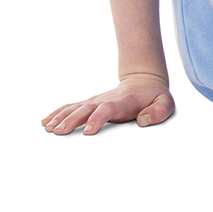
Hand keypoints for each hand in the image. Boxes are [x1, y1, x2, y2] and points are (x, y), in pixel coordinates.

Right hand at [41, 73, 173, 134]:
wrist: (144, 80)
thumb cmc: (154, 95)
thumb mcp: (165, 102)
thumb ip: (159, 111)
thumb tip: (143, 120)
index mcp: (123, 102)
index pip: (108, 109)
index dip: (97, 119)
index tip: (88, 131)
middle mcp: (106, 100)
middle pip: (86, 108)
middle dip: (72, 120)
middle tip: (59, 131)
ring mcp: (97, 100)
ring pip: (76, 107)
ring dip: (62, 117)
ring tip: (49, 127)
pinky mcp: (91, 102)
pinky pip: (72, 106)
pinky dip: (58, 112)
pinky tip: (46, 121)